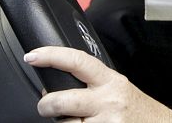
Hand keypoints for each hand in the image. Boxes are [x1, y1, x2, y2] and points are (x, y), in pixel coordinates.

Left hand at [24, 46, 171, 122]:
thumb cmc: (138, 111)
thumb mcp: (118, 89)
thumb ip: (93, 85)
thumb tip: (59, 85)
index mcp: (111, 81)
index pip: (78, 62)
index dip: (53, 56)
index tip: (33, 55)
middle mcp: (108, 100)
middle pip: (60, 99)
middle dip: (46, 104)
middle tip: (47, 106)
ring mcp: (105, 122)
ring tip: (77, 121)